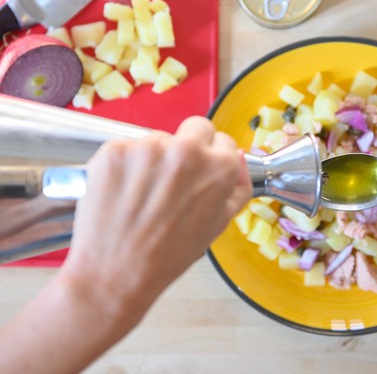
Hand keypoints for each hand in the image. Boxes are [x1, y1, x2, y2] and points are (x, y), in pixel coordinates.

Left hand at [62, 116, 251, 321]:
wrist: (116, 272)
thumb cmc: (170, 255)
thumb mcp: (219, 224)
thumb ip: (237, 187)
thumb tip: (238, 156)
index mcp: (218, 167)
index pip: (222, 140)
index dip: (212, 157)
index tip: (200, 172)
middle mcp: (186, 150)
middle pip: (195, 127)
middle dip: (189, 145)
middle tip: (174, 177)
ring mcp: (147, 148)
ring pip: (157, 140)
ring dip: (154, 159)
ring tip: (144, 195)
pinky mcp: (114, 151)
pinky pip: (127, 150)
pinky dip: (126, 167)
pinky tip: (124, 193)